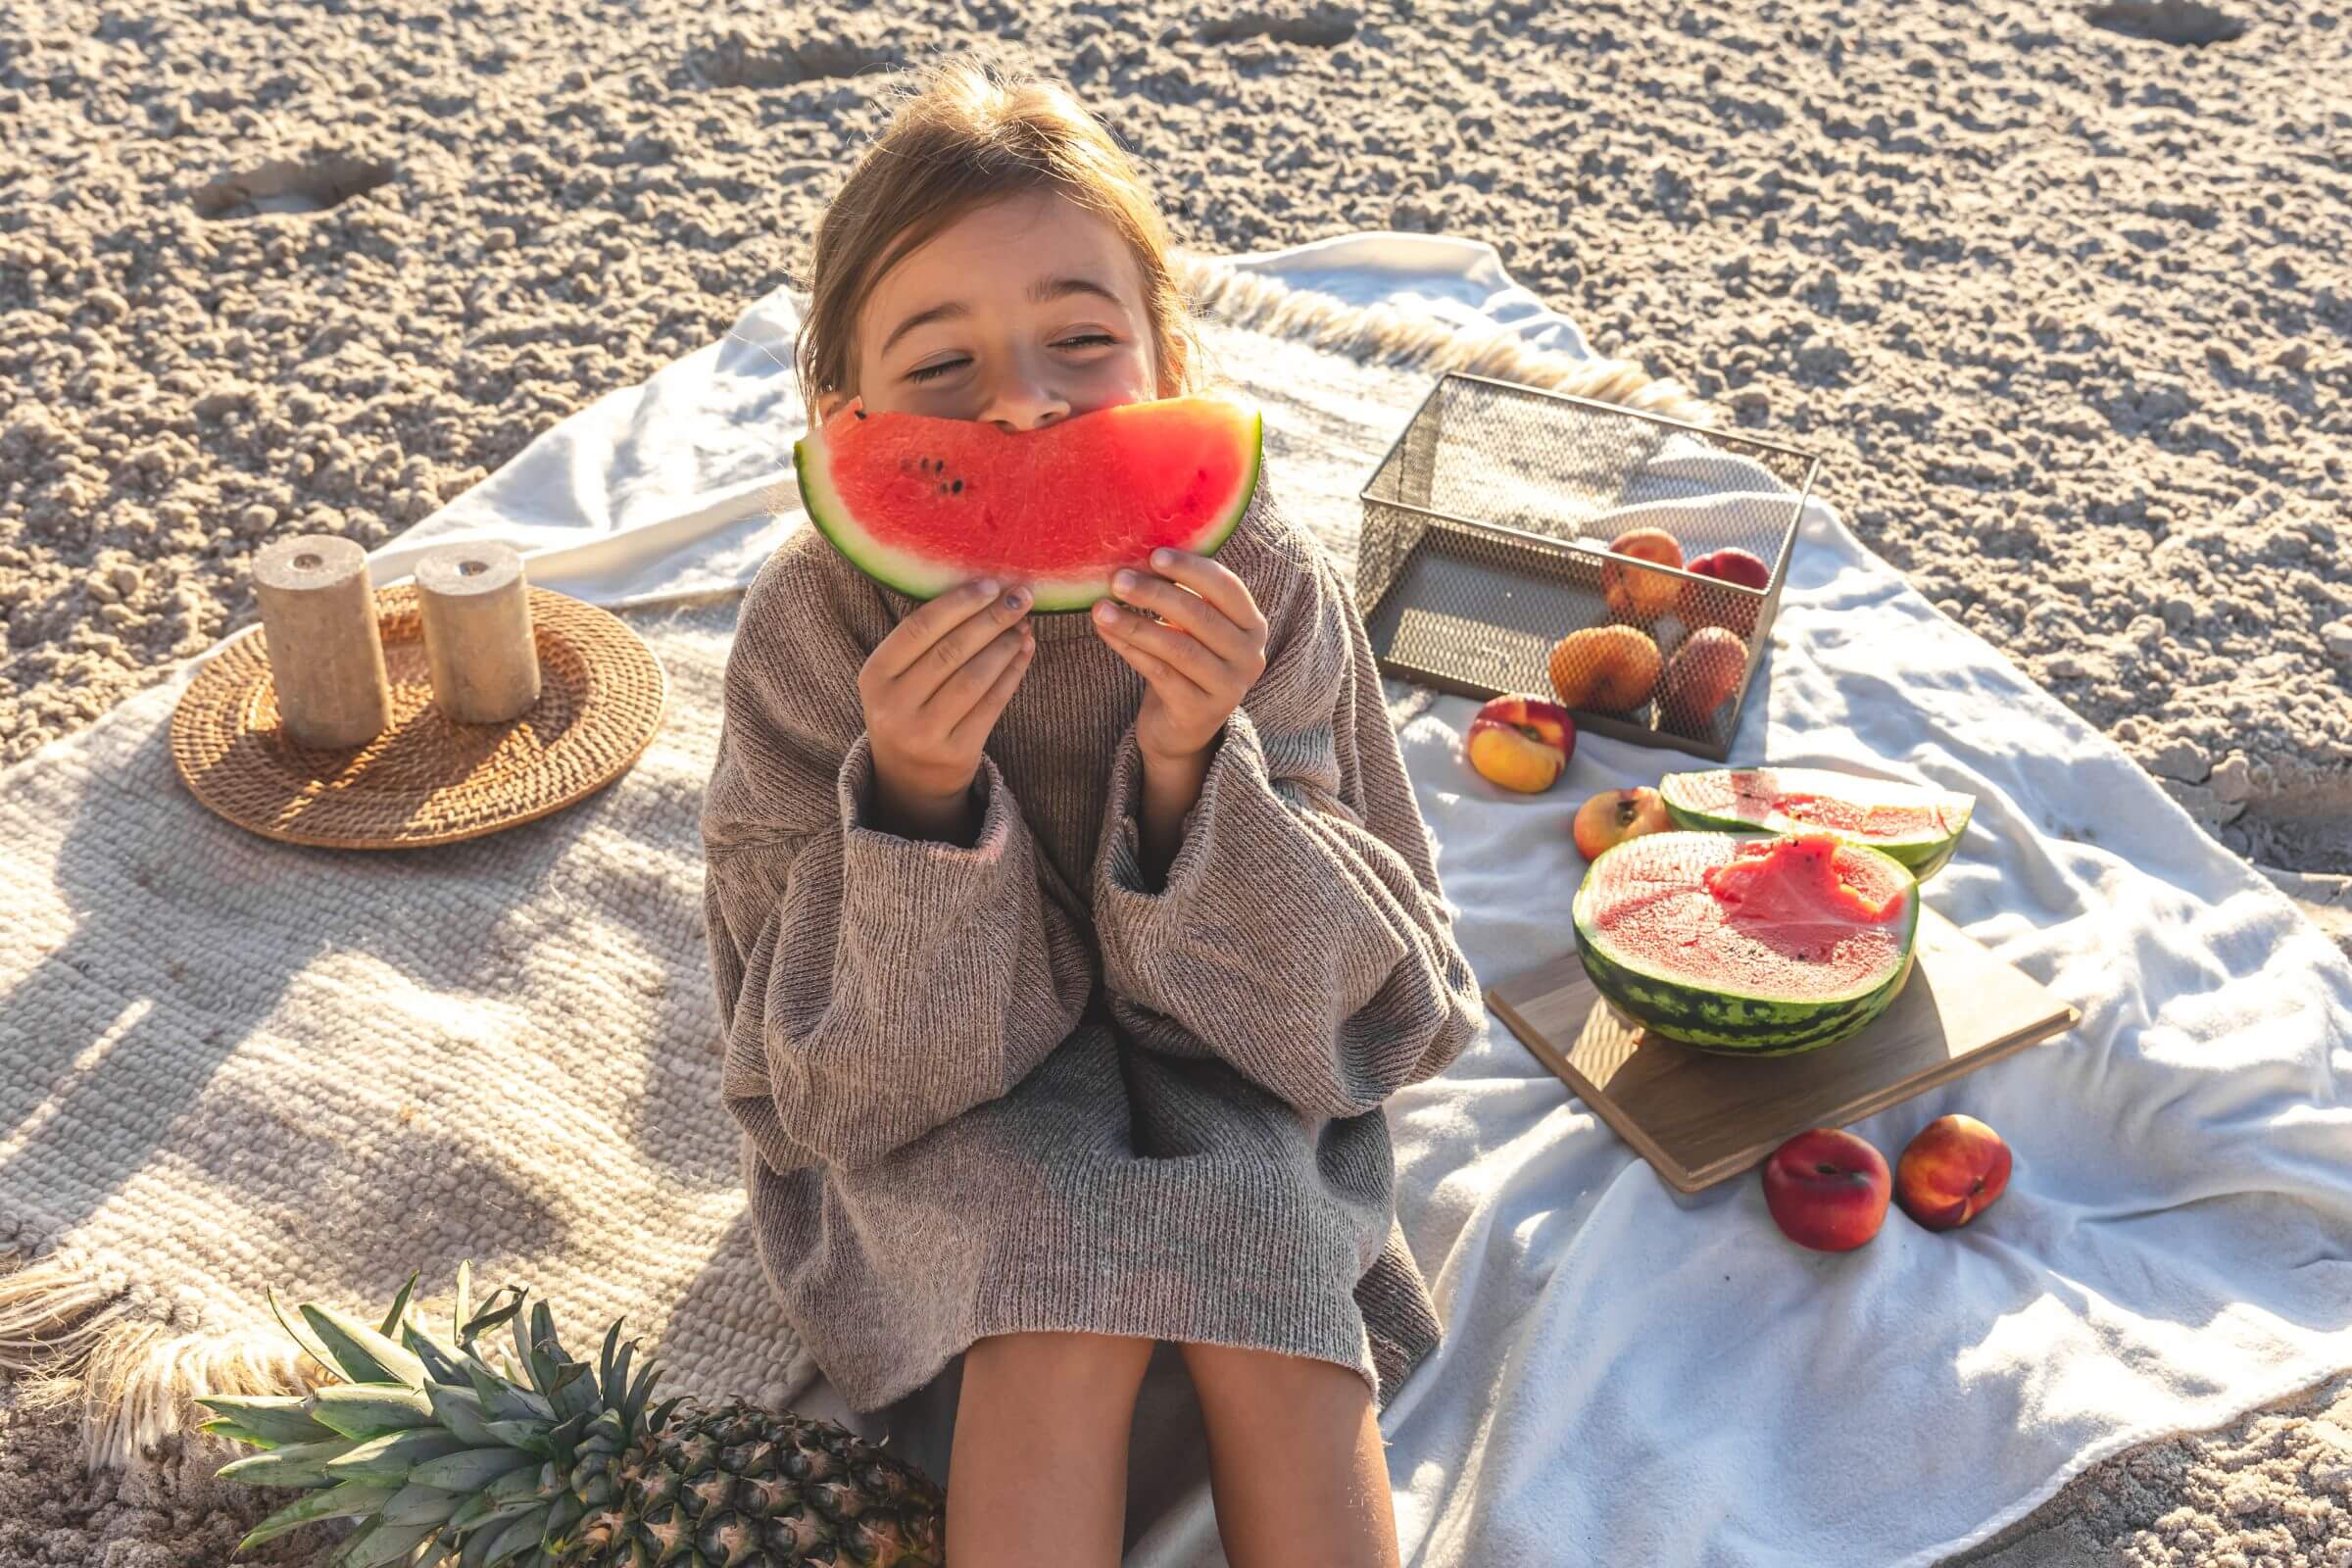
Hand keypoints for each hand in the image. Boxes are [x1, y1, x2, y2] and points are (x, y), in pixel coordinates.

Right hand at [860, 577, 1034, 839]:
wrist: (910, 779)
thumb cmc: (910, 708)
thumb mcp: (898, 677)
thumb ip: (927, 640)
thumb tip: (986, 592)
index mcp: (874, 676)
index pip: (919, 628)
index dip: (958, 603)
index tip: (992, 584)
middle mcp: (893, 706)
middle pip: (951, 651)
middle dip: (991, 619)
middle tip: (1022, 598)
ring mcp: (924, 734)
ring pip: (974, 678)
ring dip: (1006, 646)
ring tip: (1025, 625)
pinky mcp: (956, 753)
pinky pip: (992, 704)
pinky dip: (1013, 674)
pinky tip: (1025, 652)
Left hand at [1090, 547, 1268, 765]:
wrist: (1182, 727)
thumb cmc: (1186, 662)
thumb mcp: (1193, 627)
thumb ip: (1182, 595)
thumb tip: (1139, 555)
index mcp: (1252, 625)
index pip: (1227, 588)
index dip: (1191, 569)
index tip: (1153, 556)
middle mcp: (1250, 657)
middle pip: (1199, 616)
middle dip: (1155, 593)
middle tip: (1118, 579)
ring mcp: (1229, 687)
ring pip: (1177, 648)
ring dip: (1135, 623)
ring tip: (1101, 608)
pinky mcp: (1200, 712)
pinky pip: (1160, 674)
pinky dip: (1130, 650)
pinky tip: (1106, 633)